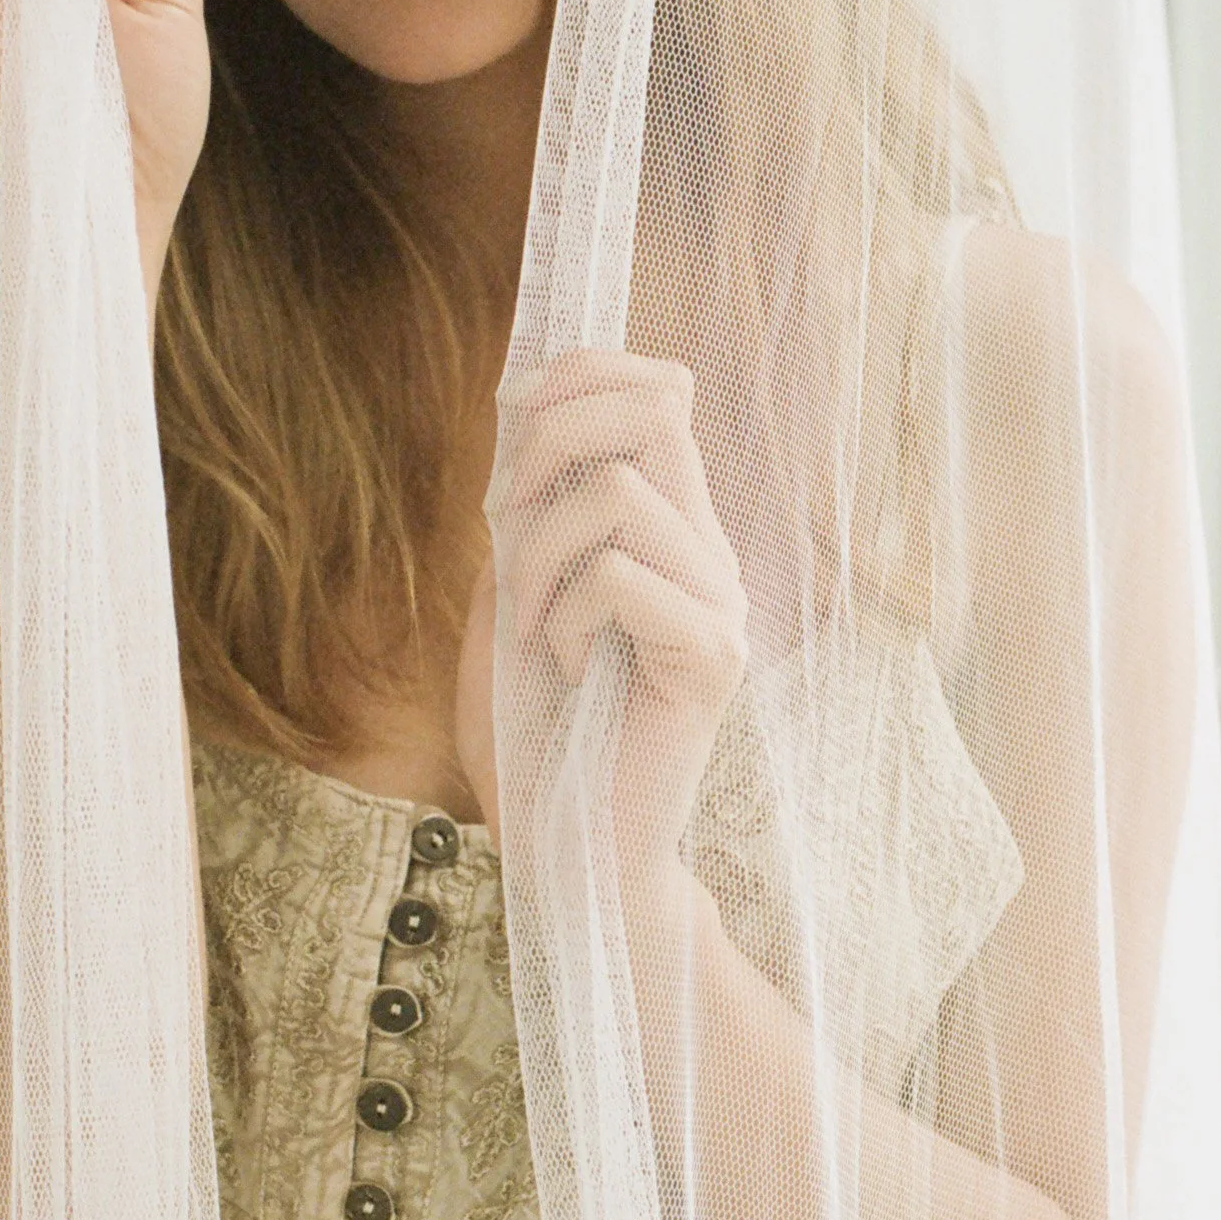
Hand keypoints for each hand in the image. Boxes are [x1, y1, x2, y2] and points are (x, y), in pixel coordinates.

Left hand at [458, 352, 748, 887]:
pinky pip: (621, 576)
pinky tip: (563, 665)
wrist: (565, 849)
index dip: (584, 370)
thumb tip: (515, 413)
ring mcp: (718, 602)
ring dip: (537, 547)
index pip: (661, 390)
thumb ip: (524, 512)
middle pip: (658, 407)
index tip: (509, 412)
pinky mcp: (709, 657)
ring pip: (624, 492)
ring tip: (526, 621)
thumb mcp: (509, 595)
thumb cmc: (534, 735)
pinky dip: (563, 612)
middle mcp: (707, 553)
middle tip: (502, 514)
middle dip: (550, 434)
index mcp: (670, 529)